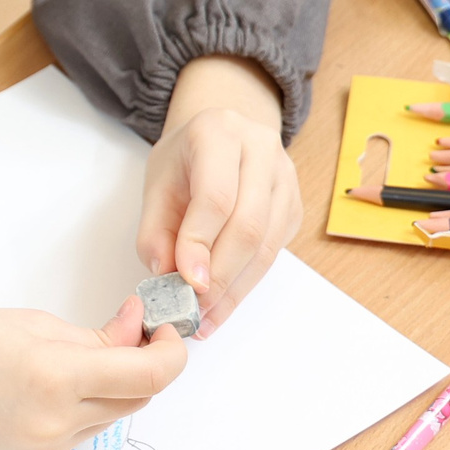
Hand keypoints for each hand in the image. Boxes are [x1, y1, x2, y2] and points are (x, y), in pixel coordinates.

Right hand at [0, 297, 186, 449]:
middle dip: (144, 364)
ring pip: (111, 417)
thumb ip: (91, 335)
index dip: (172, 351)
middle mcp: (58, 421)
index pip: (148, 374)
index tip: (166, 330)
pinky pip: (80, 434)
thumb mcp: (29, 323)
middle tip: (128, 331)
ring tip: (77, 358)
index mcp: (56, 374)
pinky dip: (81, 410)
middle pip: (137, 398)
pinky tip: (50, 388)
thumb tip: (136, 333)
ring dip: (112, 388)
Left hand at [136, 55, 300, 338]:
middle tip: (195, 307)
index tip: (187, 282)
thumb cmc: (185, 159)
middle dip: (220, 275)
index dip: (201, 243)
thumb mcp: (156, 183)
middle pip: (248, 224)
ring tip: (207, 316)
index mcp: (219, 132)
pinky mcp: (294, 206)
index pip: (216, 196)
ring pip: (266, 244)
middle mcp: (260, 150)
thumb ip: (155, 230)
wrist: (222, 135)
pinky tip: (224, 302)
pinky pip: (274, 251)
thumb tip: (167, 275)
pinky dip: (247, 282)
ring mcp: (285, 178)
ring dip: (235, 288)